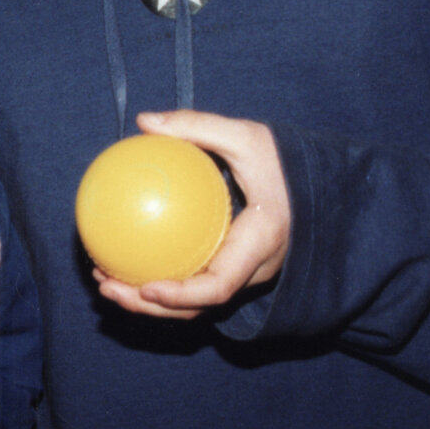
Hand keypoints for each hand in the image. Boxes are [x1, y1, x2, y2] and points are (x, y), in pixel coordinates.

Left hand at [96, 109, 290, 319]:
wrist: (325, 187)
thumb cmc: (285, 161)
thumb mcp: (247, 137)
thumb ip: (198, 127)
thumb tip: (144, 121)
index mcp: (260, 245)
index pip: (220, 285)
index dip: (183, 296)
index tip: (147, 288)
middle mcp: (254, 270)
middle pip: (199, 306)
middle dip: (151, 307)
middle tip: (106, 287)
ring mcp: (245, 274)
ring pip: (196, 302)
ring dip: (149, 302)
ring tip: (104, 280)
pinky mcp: (234, 267)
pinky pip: (197, 281)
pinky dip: (162, 280)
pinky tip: (125, 259)